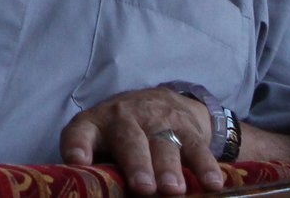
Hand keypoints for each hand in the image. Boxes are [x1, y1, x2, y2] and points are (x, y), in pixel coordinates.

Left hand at [59, 87, 221, 195]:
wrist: (159, 101)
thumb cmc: (120, 135)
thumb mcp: (101, 143)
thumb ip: (95, 165)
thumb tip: (88, 192)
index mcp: (96, 124)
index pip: (80, 131)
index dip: (78, 145)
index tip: (77, 160)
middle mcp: (124, 118)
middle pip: (130, 139)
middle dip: (137, 164)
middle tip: (143, 188)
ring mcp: (158, 120)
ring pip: (164, 142)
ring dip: (169, 168)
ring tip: (173, 190)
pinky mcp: (186, 127)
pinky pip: (197, 146)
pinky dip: (205, 166)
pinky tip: (212, 184)